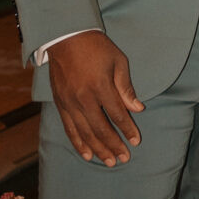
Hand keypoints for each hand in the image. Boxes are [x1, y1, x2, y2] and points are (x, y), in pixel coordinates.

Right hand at [46, 29, 143, 165]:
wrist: (65, 36)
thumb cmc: (96, 47)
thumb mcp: (118, 61)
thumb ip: (126, 88)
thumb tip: (138, 109)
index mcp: (100, 86)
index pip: (117, 114)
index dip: (128, 129)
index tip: (136, 141)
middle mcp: (83, 98)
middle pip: (101, 128)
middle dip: (114, 145)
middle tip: (124, 159)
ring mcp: (69, 102)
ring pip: (85, 132)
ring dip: (98, 149)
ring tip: (109, 162)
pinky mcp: (60, 103)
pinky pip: (69, 128)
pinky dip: (78, 143)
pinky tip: (87, 154)